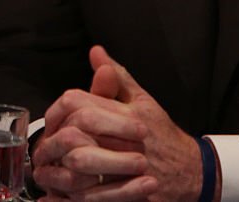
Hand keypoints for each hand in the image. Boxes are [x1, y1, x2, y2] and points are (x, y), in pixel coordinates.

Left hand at [36, 46, 205, 201]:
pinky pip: (96, 196)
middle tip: (44, 147)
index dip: (59, 111)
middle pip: (76, 134)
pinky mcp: (133, 195)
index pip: (80, 104)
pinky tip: (61, 196)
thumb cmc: (162, 134)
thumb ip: (117, 77)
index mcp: (128, 114)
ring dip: (59, 169)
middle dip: (55, 141)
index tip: (53, 121)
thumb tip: (96, 52)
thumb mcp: (142, 100)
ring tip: (47, 170)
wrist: (194, 172)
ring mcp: (131, 170)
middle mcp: (128, 141)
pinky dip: (74, 197)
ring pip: (82, 167)